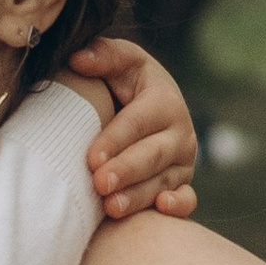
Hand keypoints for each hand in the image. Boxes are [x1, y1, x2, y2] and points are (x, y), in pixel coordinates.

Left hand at [73, 37, 200, 223]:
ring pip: (165, 181)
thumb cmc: (126, 82)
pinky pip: (187, 199)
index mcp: (164, 100)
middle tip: (99, 183)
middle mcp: (179, 132)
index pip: (139, 122)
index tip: (91, 157)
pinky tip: (161, 208)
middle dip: (126, 170)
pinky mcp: (182, 184)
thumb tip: (78, 58)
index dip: (115, 140)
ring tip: (111, 206)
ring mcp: (183, 161)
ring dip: (138, 195)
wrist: (144, 108)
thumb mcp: (120, 62)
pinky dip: (178, 206)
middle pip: (153, 155)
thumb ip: (103, 56)